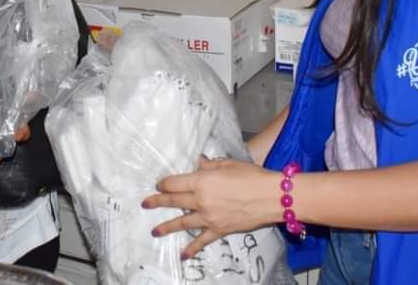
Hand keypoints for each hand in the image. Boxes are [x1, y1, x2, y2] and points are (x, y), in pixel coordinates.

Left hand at [142, 157, 281, 258]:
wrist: (271, 196)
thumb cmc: (251, 176)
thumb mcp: (228, 163)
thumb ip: (210, 165)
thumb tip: (199, 164)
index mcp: (202, 180)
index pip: (175, 183)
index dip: (165, 183)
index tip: (159, 185)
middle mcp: (201, 199)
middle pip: (174, 201)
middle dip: (157, 202)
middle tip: (146, 203)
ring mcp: (209, 217)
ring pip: (182, 223)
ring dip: (166, 227)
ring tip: (154, 231)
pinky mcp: (218, 230)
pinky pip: (201, 241)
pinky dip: (192, 249)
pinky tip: (182, 255)